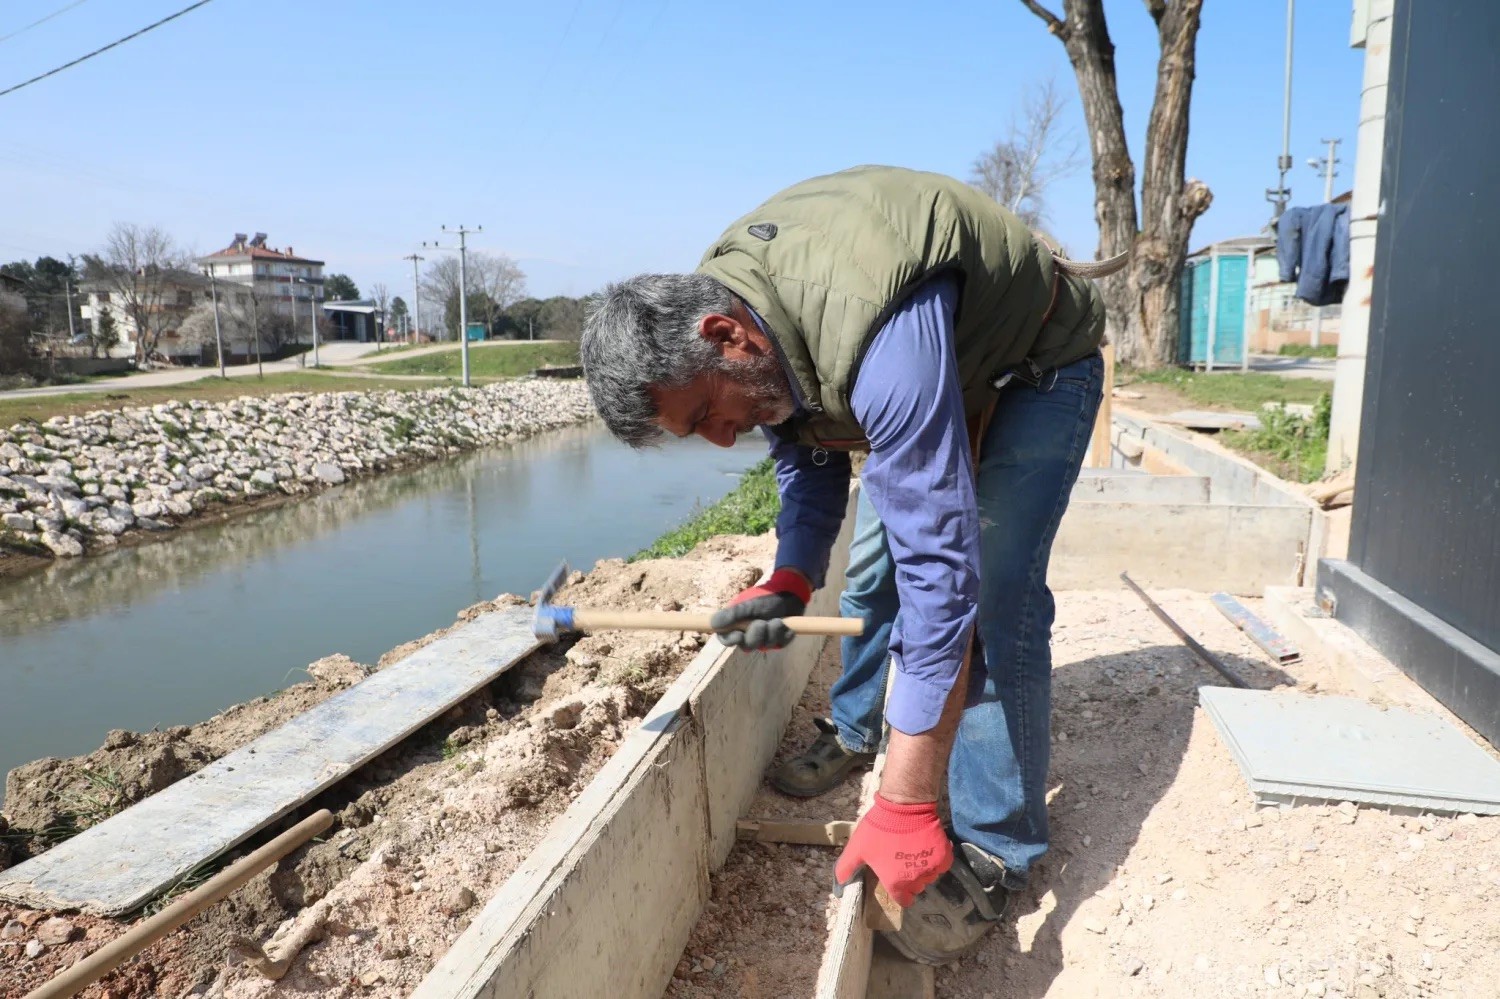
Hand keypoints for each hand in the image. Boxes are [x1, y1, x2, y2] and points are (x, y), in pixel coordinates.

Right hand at [709, 567, 811, 650]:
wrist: (789, 593)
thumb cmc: (765, 597)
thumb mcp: (748, 605)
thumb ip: (731, 615)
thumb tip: (713, 623)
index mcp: (737, 625)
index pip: (727, 639)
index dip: (731, 640)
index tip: (739, 635)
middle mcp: (749, 634)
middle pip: (747, 646)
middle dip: (756, 635)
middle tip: (762, 623)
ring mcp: (765, 638)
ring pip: (765, 646)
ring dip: (772, 633)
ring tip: (778, 621)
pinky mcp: (779, 640)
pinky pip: (780, 644)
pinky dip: (784, 635)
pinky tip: (786, 625)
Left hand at [834, 793, 952, 906]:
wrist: (903, 806)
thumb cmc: (879, 828)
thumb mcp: (857, 848)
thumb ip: (846, 868)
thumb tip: (839, 886)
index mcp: (896, 883)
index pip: (903, 900)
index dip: (901, 894)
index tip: (899, 883)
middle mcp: (916, 880)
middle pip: (917, 888)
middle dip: (911, 880)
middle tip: (903, 862)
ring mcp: (931, 868)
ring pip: (930, 877)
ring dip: (924, 869)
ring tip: (915, 853)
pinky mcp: (944, 856)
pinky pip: (942, 865)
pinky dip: (937, 860)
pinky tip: (928, 848)